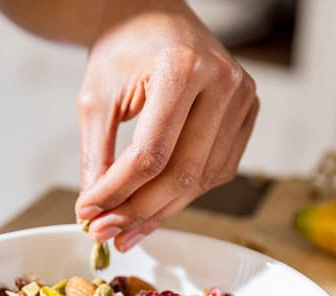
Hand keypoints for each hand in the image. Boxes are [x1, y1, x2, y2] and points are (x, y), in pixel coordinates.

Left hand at [75, 0, 258, 250]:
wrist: (154, 18)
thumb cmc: (123, 51)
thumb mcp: (96, 99)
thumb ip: (97, 156)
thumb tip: (93, 211)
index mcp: (182, 69)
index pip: (151, 153)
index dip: (118, 192)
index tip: (88, 214)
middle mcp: (223, 83)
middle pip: (182, 172)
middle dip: (139, 211)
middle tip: (106, 234)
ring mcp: (242, 99)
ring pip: (202, 179)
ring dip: (161, 211)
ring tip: (126, 231)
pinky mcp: (247, 115)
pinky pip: (217, 171)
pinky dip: (184, 194)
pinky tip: (155, 207)